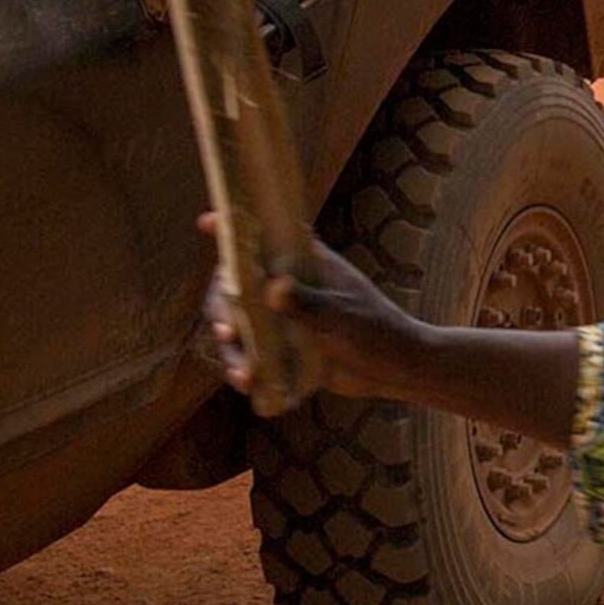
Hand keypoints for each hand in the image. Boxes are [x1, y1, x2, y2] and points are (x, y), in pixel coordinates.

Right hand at [203, 219, 418, 401]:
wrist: (396, 369)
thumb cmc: (377, 331)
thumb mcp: (343, 316)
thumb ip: (310, 304)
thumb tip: (273, 288)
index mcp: (305, 265)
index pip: (265, 241)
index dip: (233, 232)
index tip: (207, 222)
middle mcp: (287, 289)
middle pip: (235, 289)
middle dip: (222, 308)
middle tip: (226, 329)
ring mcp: (282, 320)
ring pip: (238, 327)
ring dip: (232, 349)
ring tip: (243, 373)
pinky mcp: (282, 350)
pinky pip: (250, 355)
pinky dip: (243, 368)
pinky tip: (247, 383)